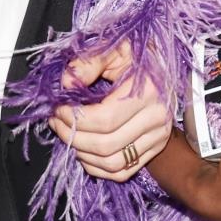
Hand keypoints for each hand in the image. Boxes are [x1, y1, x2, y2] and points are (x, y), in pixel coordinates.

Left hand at [49, 43, 172, 181]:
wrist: (164, 64)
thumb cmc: (138, 55)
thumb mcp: (114, 48)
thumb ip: (88, 62)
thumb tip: (66, 84)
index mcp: (148, 91)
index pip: (104, 119)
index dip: (74, 119)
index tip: (58, 108)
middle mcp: (157, 118)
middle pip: (106, 145)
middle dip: (73, 136)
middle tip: (56, 121)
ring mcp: (158, 137)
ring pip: (113, 163)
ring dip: (82, 154)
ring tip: (68, 135)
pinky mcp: (155, 149)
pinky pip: (122, 172)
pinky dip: (98, 168)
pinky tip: (84, 151)